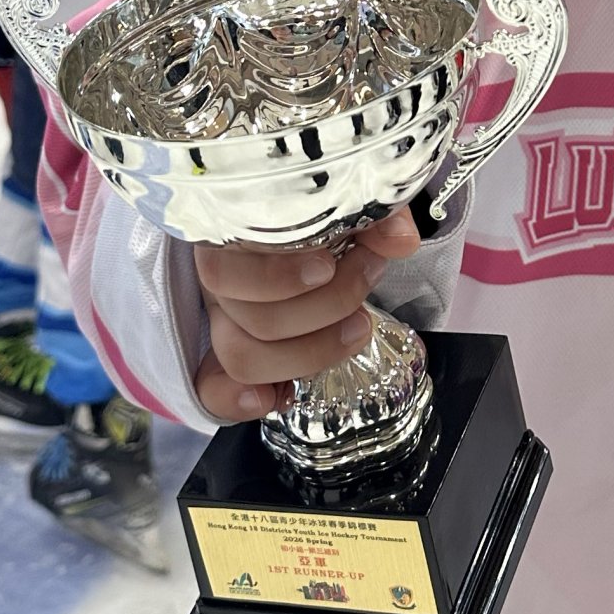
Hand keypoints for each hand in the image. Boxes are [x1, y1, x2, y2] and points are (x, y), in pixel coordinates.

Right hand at [193, 207, 421, 422]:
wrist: (319, 241)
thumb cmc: (323, 224)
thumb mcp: (349, 212)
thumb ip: (373, 218)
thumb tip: (399, 239)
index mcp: (230, 242)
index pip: (223, 270)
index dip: (276, 277)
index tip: (329, 266)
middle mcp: (221, 286)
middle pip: (251, 319)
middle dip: (324, 307)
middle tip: (367, 279)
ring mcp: (223, 325)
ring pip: (243, 359)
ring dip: (309, 353)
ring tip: (358, 327)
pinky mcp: (231, 360)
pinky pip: (215, 392)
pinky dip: (240, 401)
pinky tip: (281, 396)